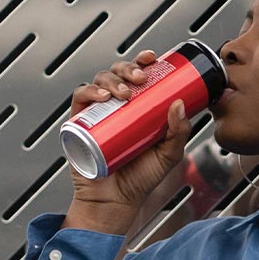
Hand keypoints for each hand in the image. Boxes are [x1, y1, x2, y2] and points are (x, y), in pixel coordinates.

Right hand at [65, 50, 193, 226]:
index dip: (142, 60)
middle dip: (129, 67)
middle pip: (118, 73)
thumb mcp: (169, 154)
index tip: (152, 57)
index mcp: (136, 106)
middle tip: (141, 78)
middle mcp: (115, 105)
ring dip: (112, 79)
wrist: (117, 202)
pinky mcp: (78, 124)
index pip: (138, 75)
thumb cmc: (142, 178)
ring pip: (99, 81)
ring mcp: (96, 113)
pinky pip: (80, 98)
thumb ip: (179, 132)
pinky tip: (104, 97)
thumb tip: (180, 102)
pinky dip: (89, 91)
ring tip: (125, 93)